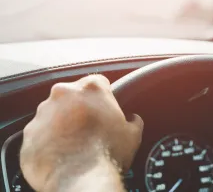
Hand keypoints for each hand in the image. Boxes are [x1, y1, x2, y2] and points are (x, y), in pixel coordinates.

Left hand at [20, 75, 143, 191]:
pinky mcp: (29, 133)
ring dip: (62, 124)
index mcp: (91, 89)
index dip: (104, 97)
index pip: (98, 82)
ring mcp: (42, 113)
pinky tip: (61, 154)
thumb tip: (133, 120)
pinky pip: (39, 134)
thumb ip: (133, 120)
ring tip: (74, 144)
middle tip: (90, 129)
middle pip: (73, 95)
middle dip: (80, 109)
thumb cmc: (107, 154)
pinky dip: (48, 142)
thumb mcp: (132, 134)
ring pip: (53, 113)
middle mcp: (63, 94)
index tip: (105, 110)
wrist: (80, 179)